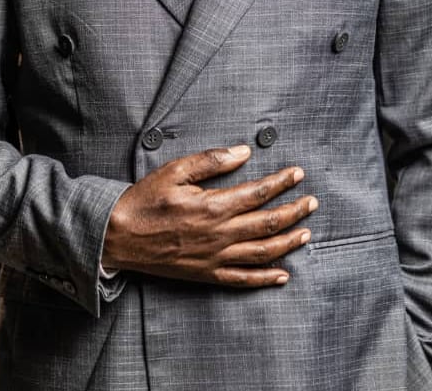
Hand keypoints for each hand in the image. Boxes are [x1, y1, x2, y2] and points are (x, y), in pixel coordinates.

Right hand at [102, 144, 317, 286]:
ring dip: (288, 242)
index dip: (281, 182)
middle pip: (267, 223)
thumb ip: (212, 161)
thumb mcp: (175, 170)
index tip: (297, 174)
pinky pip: (243, 279)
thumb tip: (243, 152)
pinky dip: (266, 277)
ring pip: (262, 252)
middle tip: (311, 201)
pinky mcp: (207, 274)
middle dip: (294, 211)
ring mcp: (215, 258)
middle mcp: (219, 234)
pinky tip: (283, 273)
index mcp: (212, 206)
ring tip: (306, 232)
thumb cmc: (145, 201)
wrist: (119, 236)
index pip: (258, 192)